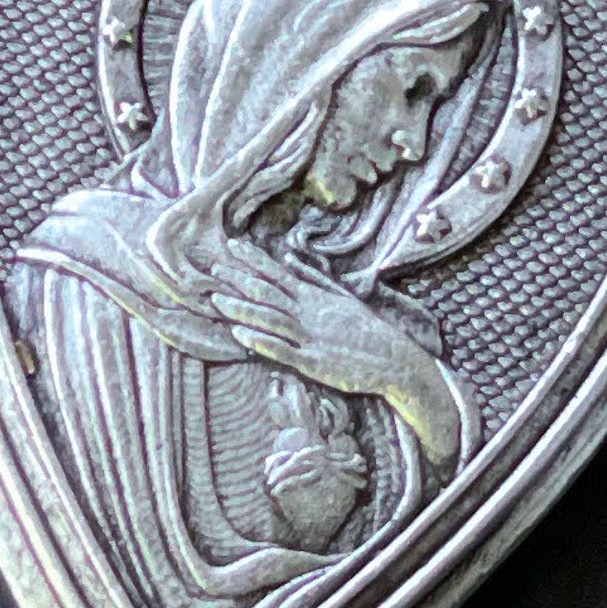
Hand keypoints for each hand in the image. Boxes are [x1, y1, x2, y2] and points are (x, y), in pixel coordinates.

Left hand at [208, 242, 462, 465]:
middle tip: (212, 269)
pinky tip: (241, 335)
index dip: (253, 260)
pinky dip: (262, 341)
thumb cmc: (367, 330)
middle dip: (239, 281)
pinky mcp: (313, 361)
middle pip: (268, 294)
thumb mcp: (342, 298)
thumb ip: (315, 279)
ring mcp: (310, 336)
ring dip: (242, 309)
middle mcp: (309, 313)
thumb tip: (292, 260)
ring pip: (270, 320)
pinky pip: (283, 350)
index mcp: (314, 298)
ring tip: (217, 300)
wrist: (394, 359)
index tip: (231, 246)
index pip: (278, 274)